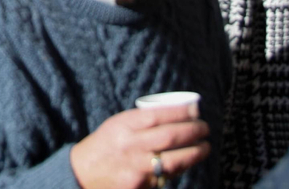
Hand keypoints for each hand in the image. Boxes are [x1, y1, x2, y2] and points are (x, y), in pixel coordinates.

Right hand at [68, 104, 210, 188]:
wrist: (83, 173)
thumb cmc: (105, 144)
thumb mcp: (118, 124)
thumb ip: (143, 119)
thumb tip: (179, 112)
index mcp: (123, 126)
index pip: (157, 116)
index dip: (181, 112)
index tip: (196, 109)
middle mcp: (130, 146)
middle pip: (169, 137)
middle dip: (193, 131)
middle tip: (205, 128)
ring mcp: (136, 168)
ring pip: (174, 160)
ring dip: (195, 153)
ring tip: (205, 146)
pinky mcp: (141, 186)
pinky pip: (167, 175)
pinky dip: (181, 167)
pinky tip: (189, 161)